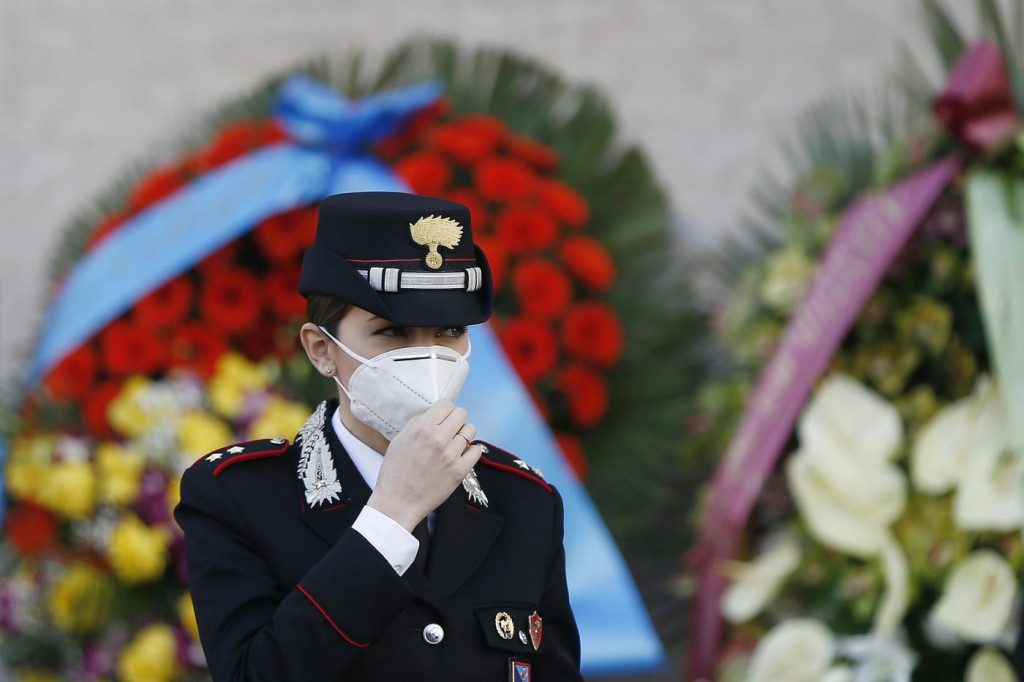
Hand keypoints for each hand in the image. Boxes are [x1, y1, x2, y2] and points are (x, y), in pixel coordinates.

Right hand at [366, 399, 480, 532]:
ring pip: (470, 430)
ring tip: (454, 444)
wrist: (397, 503)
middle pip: (461, 414)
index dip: (445, 410)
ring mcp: (450, 454)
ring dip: (464, 435)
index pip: (446, 404)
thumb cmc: (395, 473)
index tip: (443, 418)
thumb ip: (417, 424)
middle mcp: (438, 438)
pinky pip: (476, 450)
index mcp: (421, 428)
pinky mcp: (459, 470)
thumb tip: (434, 414)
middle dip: (456, 421)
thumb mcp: (399, 440)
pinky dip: (471, 451)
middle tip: (450, 431)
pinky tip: (461, 456)